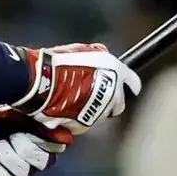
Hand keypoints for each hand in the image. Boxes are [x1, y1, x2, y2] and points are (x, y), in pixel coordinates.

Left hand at [0, 105, 71, 175]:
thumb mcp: (11, 114)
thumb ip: (38, 125)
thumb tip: (66, 139)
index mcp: (32, 144)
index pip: (52, 153)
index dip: (40, 143)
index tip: (23, 132)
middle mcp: (24, 163)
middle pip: (41, 165)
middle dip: (22, 148)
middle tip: (5, 138)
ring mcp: (9, 175)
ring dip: (6, 158)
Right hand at [12, 43, 141, 133]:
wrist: (43, 81)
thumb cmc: (59, 63)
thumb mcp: (83, 51)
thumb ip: (98, 57)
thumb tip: (101, 58)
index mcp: (116, 72)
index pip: (133, 83)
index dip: (127, 85)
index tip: (124, 87)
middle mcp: (113, 94)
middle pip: (120, 104)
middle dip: (110, 101)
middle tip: (93, 94)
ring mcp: (100, 111)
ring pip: (102, 115)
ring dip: (93, 110)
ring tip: (75, 100)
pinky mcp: (86, 123)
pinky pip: (86, 124)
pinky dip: (78, 120)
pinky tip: (68, 110)